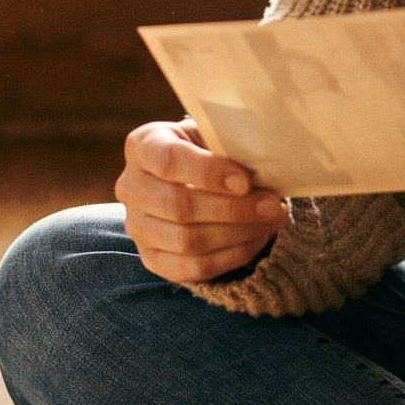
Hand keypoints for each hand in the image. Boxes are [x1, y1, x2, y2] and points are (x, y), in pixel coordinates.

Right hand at [115, 118, 288, 283]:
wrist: (194, 179)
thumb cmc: (209, 152)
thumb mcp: (214, 136)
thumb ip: (229, 146)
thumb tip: (263, 163)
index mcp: (142, 146)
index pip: (168, 161)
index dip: (209, 173)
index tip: (246, 182)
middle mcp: (130, 187)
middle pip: (179, 206)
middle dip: (233, 208)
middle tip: (273, 205)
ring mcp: (137, 227)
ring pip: (188, 241)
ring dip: (238, 233)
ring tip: (272, 220)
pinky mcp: (152, 259)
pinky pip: (193, 268)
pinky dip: (231, 256)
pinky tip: (257, 239)